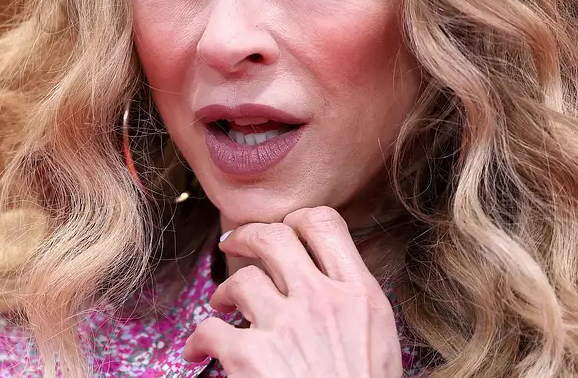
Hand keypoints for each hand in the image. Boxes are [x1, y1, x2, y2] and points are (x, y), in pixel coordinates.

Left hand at [182, 206, 402, 377]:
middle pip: (274, 237)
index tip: (283, 232)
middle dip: (247, 236)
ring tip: (222, 306)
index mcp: (359, 295)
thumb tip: (327, 282)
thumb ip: (354, 305)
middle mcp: (322, 300)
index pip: (324, 224)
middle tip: (234, 244)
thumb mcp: (379, 341)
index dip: (296, 221)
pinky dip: (198, 340)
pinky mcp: (250, 357)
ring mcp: (286, 326)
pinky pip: (210, 330)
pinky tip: (198, 351)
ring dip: (224, 292)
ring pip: (240, 281)